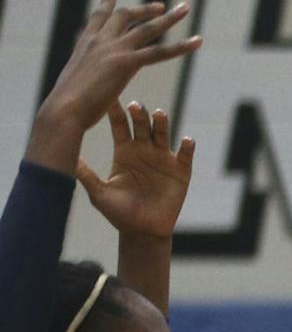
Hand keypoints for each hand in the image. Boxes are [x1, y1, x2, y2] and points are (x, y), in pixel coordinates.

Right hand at [33, 0, 197, 146]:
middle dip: (145, 9)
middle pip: (125, 17)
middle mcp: (99, 41)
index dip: (107, 4)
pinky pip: (160, 52)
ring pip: (147, 29)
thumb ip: (85, 79)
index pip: (98, 18)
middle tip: (162, 6)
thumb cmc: (66, 107)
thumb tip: (83, 88)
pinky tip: (197, 42)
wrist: (64, 109)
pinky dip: (181, 46)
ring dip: (169, 18)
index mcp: (85, 44)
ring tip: (186, 8)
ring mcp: (113, 49)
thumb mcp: (76, 85)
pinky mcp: (126, 63)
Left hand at [78, 100, 194, 240]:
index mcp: (124, 151)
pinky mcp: (181, 172)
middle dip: (139, 114)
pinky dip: (187, 148)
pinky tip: (186, 141)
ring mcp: (163, 160)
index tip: (109, 98)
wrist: (143, 233)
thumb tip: (65, 156)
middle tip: (135, 106)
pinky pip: (185, 156)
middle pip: (142, 125)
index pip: (120, 125)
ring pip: (162, 134)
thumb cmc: (119, 214)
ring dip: (161, 123)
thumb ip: (85, 174)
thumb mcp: (99, 193)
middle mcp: (144, 151)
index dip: (115, 111)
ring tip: (158, 114)